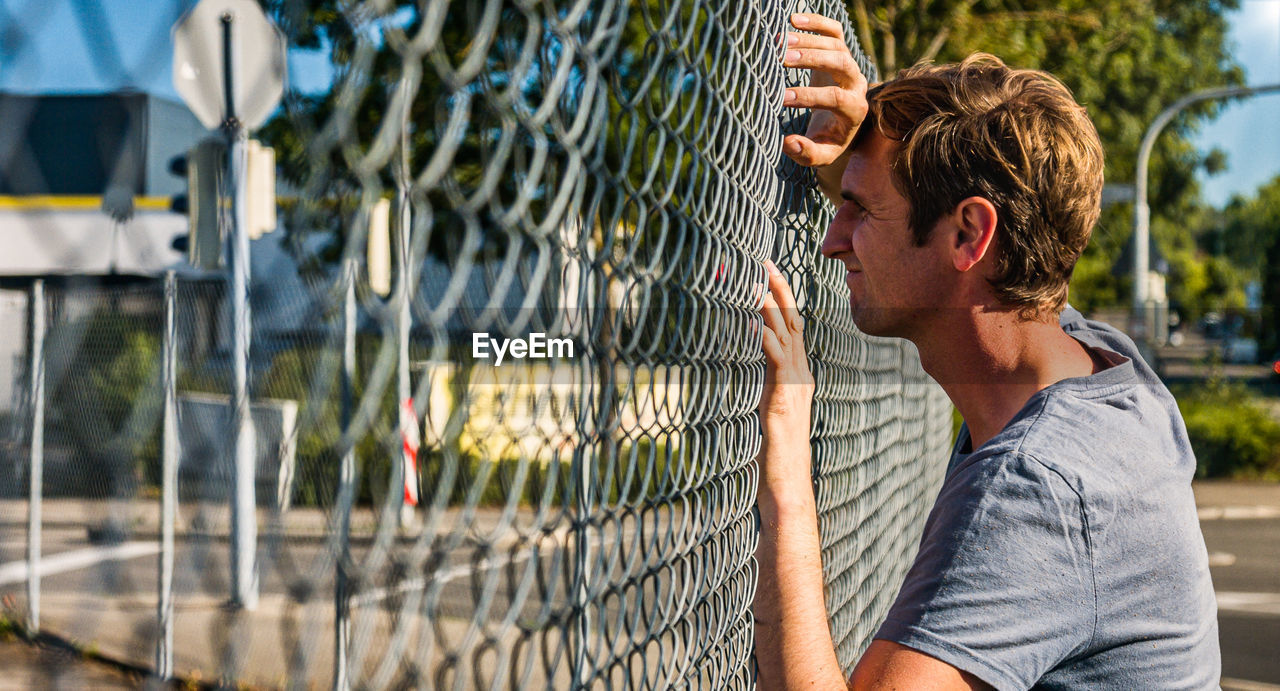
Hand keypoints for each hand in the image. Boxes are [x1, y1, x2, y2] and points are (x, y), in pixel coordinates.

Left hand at [757, 260, 814, 500]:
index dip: (782, 299)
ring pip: (786, 336)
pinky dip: (766, 339)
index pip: (792, 328)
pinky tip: (754, 323)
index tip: (768, 275)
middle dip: (779, 290)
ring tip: (759, 281)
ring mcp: (794, 386)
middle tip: (765, 261)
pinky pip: (777, 362)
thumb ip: (770, 389)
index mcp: (798, 375)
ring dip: (772, 306)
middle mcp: (801, 375)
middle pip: (792, 322)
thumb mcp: (772, 411)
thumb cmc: (777, 453)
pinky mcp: (783, 399)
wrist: (788, 483)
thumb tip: (760, 376)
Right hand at [781, 13, 868, 167]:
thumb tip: (788, 143)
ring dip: (808, 40)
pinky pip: (834, 31)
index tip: (782, 98)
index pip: (836, 98)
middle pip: (842, 64)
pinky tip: (793, 20)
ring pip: (836, 45)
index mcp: (855, 111)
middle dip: (813, 59)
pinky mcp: (841, 51)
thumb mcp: (821, 155)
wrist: (838, 123)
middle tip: (783, 59)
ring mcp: (850, 64)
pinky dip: (816, 22)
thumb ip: (807, 153)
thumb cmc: (827, 140)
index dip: (810, 97)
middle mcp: (856, 84)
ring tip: (778, 42)